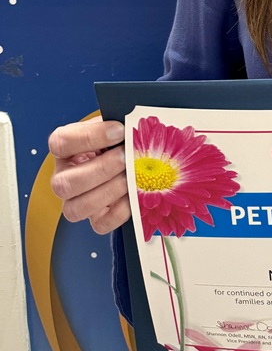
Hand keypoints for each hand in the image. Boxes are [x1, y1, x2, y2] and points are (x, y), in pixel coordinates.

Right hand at [48, 116, 130, 234]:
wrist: (128, 155)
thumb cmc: (117, 140)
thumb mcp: (113, 126)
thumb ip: (116, 125)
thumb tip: (132, 127)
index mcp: (64, 148)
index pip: (61, 142)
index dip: (89, 137)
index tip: (118, 130)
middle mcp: (64, 176)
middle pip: (64, 183)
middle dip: (100, 170)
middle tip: (125, 157)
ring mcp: (76, 201)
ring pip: (75, 209)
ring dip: (108, 192)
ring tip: (130, 177)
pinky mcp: (95, 218)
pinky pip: (99, 225)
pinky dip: (119, 212)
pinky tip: (132, 196)